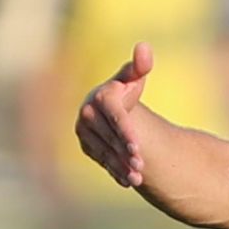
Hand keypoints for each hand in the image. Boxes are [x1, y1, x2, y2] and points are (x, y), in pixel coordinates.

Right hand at [75, 42, 152, 186]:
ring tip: (138, 178)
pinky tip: (127, 182)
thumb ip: (141, 65)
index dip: (126, 132)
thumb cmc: (127, 89)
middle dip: (126, 152)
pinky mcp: (86, 145)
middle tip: (142, 165)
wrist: (110, 108)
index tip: (139, 146)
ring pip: (105, 151)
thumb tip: (144, 47)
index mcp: (101, 96)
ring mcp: (84, 131)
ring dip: (121, 165)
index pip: (115, 116)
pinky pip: (101, 160)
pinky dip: (114, 171)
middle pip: (111, 137)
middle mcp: (88, 113)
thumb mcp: (135, 78)